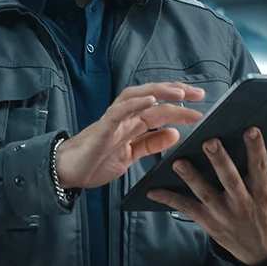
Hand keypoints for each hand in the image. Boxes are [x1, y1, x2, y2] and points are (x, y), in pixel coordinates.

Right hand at [56, 82, 205, 190]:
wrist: (66, 173)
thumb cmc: (95, 162)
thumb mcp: (131, 156)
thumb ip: (151, 144)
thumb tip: (175, 134)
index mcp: (131, 124)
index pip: (159, 107)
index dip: (180, 103)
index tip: (200, 102)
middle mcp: (124, 118)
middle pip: (152, 98)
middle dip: (176, 93)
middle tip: (199, 94)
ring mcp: (113, 121)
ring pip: (137, 98)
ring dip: (158, 92)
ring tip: (179, 93)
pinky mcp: (102, 129)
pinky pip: (118, 112)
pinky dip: (134, 104)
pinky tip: (149, 100)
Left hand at [148, 128, 266, 265]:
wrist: (260, 252)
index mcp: (263, 194)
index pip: (260, 168)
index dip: (256, 149)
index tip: (251, 128)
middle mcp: (243, 204)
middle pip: (231, 180)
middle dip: (221, 161)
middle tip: (210, 140)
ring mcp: (223, 214)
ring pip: (205, 193)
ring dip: (191, 178)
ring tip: (178, 162)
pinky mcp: (206, 221)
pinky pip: (185, 208)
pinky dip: (168, 199)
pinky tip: (152, 189)